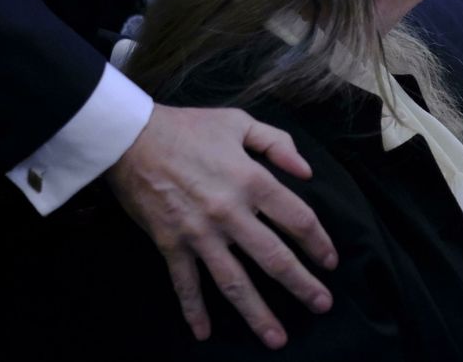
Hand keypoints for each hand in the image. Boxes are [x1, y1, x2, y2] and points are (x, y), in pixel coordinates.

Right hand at [107, 104, 338, 345]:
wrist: (131, 137)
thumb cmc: (188, 128)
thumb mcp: (239, 123)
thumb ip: (278, 144)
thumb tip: (307, 172)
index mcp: (251, 180)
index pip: (297, 218)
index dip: (318, 242)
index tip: (330, 261)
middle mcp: (230, 212)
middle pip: (273, 258)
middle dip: (301, 286)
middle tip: (322, 305)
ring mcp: (199, 233)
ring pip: (234, 281)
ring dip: (257, 313)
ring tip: (277, 338)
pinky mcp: (170, 244)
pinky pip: (185, 283)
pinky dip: (194, 309)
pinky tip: (204, 333)